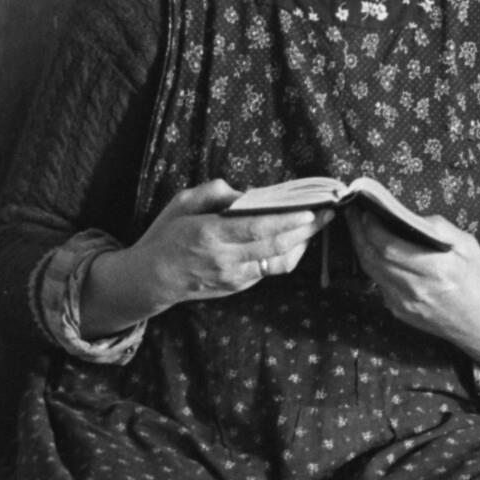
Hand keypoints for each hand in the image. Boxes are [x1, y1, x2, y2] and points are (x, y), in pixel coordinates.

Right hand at [80, 180, 323, 330]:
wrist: (152, 278)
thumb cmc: (167, 234)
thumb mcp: (182, 202)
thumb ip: (215, 192)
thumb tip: (247, 194)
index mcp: (210, 234)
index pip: (257, 228)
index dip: (287, 221)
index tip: (310, 210)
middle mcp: (225, 259)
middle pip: (275, 246)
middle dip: (306, 231)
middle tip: (327, 214)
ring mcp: (233, 277)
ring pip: (277, 262)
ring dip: (300, 244)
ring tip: (316, 225)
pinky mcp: (237, 287)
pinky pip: (269, 270)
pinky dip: (285, 254)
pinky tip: (293, 240)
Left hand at [345, 204, 479, 379]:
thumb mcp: (469, 246)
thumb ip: (440, 228)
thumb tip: (411, 216)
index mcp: (434, 269)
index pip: (388, 246)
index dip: (371, 227)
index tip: (365, 209)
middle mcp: (415, 289)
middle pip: (372, 258)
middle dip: (358, 233)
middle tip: (352, 214)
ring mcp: (405, 304)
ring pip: (371, 272)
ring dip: (362, 248)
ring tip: (358, 229)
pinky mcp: (401, 313)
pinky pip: (379, 285)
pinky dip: (374, 266)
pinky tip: (375, 252)